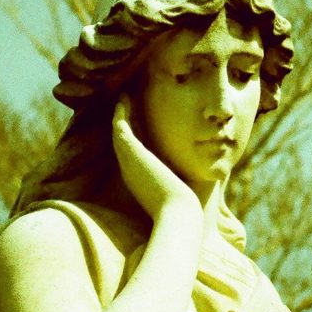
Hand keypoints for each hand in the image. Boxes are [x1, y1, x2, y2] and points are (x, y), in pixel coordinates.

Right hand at [112, 95, 200, 221]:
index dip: (134, 136)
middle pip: (122, 141)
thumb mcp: (178, 188)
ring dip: (120, 114)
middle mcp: (130, 168)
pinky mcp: (130, 151)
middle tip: (124, 105)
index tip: (138, 123)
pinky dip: (120, 114)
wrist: (176, 212)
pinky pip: (120, 127)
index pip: (133, 153)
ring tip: (122, 98)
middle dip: (124, 123)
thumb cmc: (180, 205)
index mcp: (139, 177)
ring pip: (118, 132)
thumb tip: (193, 177)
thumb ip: (180, 180)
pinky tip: (123, 100)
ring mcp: (128, 160)